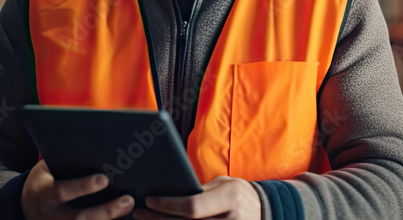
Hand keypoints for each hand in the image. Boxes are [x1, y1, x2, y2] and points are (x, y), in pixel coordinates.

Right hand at [21, 158, 134, 219]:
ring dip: (109, 218)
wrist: (26, 205)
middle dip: (105, 210)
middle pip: (79, 217)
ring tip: (128, 205)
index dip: (83, 186)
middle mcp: (49, 214)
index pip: (62, 191)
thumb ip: (64, 161)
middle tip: (127, 199)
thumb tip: (95, 148)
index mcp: (42, 191)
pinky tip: (120, 218)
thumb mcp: (46, 169)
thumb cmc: (45, 180)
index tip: (104, 179)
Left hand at [134, 176, 260, 219]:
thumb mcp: (222, 185)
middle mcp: (230, 219)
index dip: (167, 206)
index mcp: (230, 196)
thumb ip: (199, 191)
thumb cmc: (238, 194)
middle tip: (138, 213)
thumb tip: (167, 192)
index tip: (149, 201)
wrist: (264, 211)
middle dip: (157, 219)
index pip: (192, 207)